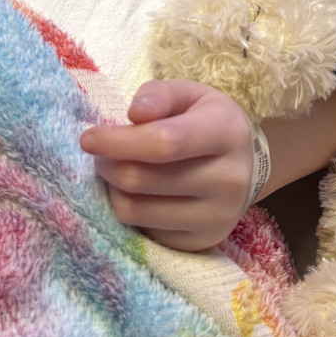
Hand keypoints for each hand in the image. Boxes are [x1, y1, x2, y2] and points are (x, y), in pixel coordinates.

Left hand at [81, 79, 255, 251]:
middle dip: (108, 163)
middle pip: (144, 178)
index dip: (119, 142)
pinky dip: (128, 208)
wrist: (247, 168)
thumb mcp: (190, 96)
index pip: (165, 142)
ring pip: (137, 209)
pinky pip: (143, 229)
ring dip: (112, 187)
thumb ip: (160, 94)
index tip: (88, 138)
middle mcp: (228, 179)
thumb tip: (135, 114)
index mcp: (226, 133)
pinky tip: (135, 192)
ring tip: (115, 170)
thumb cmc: (207, 123)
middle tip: (100, 153)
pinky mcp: (201, 241)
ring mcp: (217, 216)